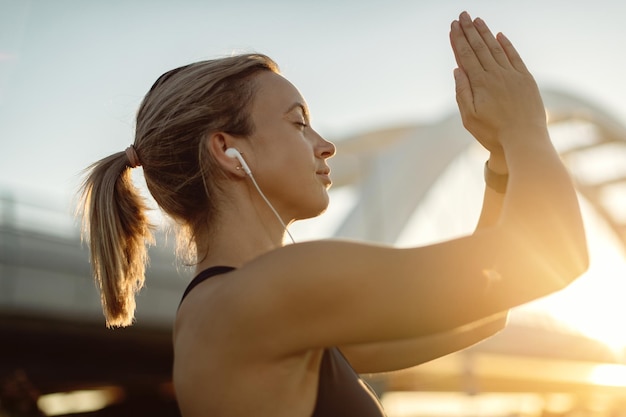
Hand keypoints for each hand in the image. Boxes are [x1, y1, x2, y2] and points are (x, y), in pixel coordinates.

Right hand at [449, 12, 547, 152]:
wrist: (524, 140)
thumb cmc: (493, 133)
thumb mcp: (469, 118)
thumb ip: (462, 92)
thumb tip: (457, 70)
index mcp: (480, 84)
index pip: (466, 56)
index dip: (458, 40)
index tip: (452, 27)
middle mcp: (496, 75)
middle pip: (479, 47)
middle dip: (469, 31)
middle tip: (462, 15)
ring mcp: (512, 75)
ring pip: (496, 48)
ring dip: (485, 33)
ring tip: (477, 20)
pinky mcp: (526, 79)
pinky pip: (514, 56)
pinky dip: (506, 44)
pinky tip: (499, 35)